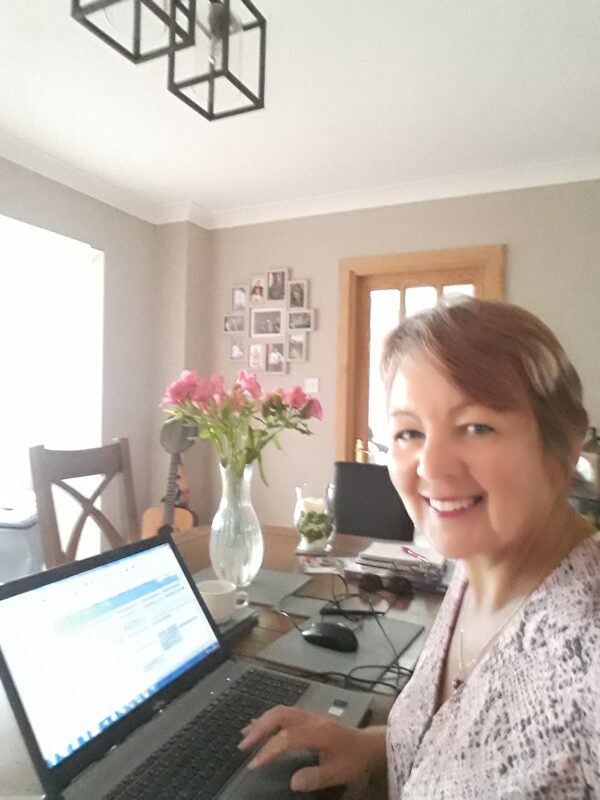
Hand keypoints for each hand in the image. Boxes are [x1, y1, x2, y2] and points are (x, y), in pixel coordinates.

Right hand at [239, 705, 385, 792]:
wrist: (369, 743)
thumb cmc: (354, 758)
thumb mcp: (338, 772)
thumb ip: (315, 777)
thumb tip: (292, 782)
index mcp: (317, 731)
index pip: (286, 738)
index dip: (268, 750)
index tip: (254, 765)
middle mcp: (311, 718)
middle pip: (279, 716)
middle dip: (259, 729)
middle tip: (243, 745)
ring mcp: (310, 715)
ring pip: (281, 711)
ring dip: (262, 722)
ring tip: (245, 735)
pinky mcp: (310, 717)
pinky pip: (286, 713)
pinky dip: (269, 719)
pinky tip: (259, 724)